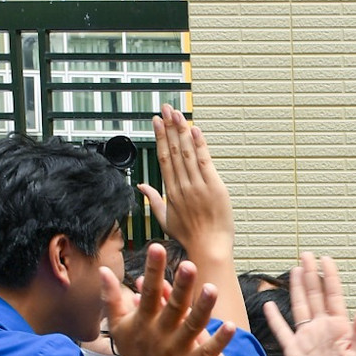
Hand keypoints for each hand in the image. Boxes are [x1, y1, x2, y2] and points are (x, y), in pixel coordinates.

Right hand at [109, 245, 231, 355]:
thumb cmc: (131, 355)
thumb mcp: (118, 327)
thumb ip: (113, 298)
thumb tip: (104, 270)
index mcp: (143, 321)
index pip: (148, 292)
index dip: (152, 270)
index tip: (157, 247)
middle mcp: (161, 334)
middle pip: (173, 307)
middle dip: (180, 286)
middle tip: (189, 264)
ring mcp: (178, 350)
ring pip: (192, 327)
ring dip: (202, 308)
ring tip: (212, 288)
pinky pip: (208, 352)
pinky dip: (219, 340)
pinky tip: (231, 326)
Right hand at [137, 106, 232, 258]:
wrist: (208, 247)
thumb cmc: (189, 236)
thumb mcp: (165, 219)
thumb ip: (153, 199)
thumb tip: (141, 186)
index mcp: (171, 191)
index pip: (163, 158)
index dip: (159, 137)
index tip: (156, 121)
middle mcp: (182, 185)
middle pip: (173, 150)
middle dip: (169, 127)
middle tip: (165, 108)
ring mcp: (198, 185)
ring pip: (187, 152)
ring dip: (182, 131)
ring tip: (177, 113)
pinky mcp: (214, 187)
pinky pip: (204, 161)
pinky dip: (199, 145)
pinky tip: (194, 130)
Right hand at [268, 252, 355, 355]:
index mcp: (339, 326)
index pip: (334, 295)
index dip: (330, 276)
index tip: (326, 259)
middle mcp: (321, 327)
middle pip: (314, 295)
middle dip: (311, 274)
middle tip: (306, 255)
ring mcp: (306, 336)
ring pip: (300, 306)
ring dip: (296, 288)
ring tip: (295, 270)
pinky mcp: (293, 349)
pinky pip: (282, 330)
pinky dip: (275, 318)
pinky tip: (270, 304)